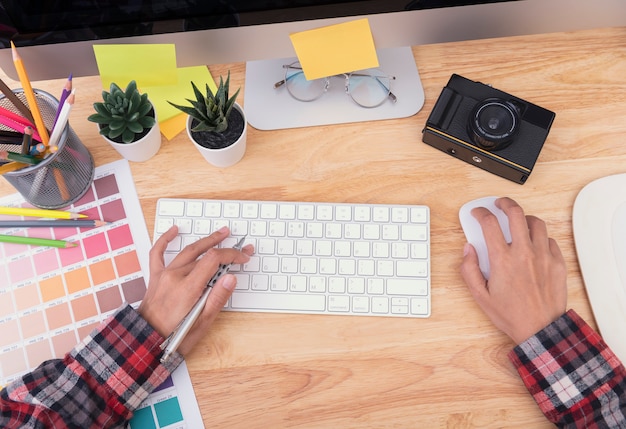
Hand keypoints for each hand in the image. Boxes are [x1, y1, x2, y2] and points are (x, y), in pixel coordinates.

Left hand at [139, 225, 253, 355]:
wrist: (146, 343)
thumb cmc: (174, 337)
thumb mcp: (202, 324)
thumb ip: (217, 298)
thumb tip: (231, 278)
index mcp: (187, 289)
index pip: (214, 260)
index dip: (232, 255)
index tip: (243, 258)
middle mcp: (174, 277)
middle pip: (204, 254)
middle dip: (226, 248)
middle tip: (241, 246)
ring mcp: (164, 275)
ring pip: (188, 251)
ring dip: (206, 241)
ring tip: (221, 234)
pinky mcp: (156, 278)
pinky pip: (157, 253)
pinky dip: (165, 240)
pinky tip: (174, 231)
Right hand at [460, 197, 566, 343]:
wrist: (540, 329)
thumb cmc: (511, 315)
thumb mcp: (480, 295)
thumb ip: (469, 270)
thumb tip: (468, 250)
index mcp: (502, 259)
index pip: (489, 223)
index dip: (480, 213)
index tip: (478, 213)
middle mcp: (524, 253)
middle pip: (515, 213)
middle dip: (505, 203)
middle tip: (499, 204)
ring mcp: (543, 256)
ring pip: (536, 223)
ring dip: (524, 218)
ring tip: (519, 221)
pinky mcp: (557, 263)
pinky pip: (550, 240)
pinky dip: (540, 237)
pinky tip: (534, 243)